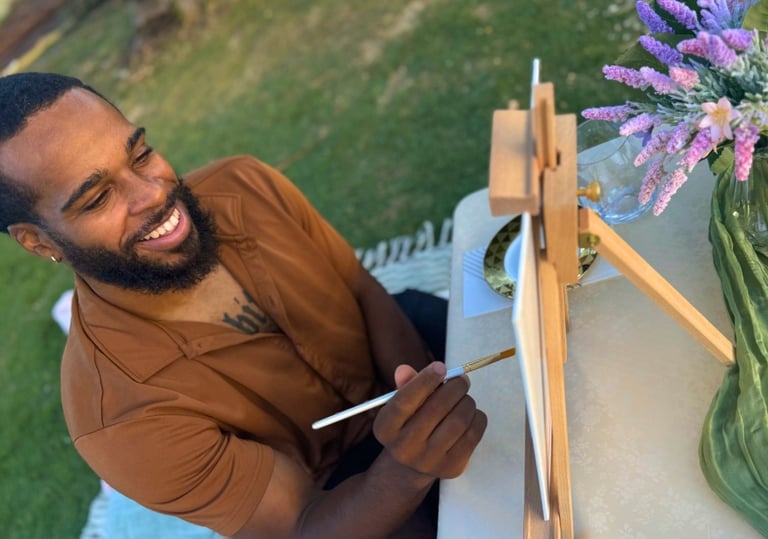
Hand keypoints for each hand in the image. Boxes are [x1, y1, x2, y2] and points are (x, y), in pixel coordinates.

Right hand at [372, 362, 486, 479]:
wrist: (413, 464)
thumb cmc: (409, 423)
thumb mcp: (402, 405)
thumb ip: (405, 385)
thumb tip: (404, 370)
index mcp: (385, 428)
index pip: (404, 401)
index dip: (424, 380)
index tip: (441, 365)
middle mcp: (403, 448)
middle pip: (436, 408)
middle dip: (454, 387)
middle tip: (462, 379)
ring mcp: (428, 461)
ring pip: (458, 421)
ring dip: (467, 401)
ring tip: (465, 398)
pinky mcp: (451, 468)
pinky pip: (473, 435)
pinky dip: (477, 417)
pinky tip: (471, 413)